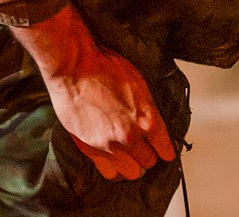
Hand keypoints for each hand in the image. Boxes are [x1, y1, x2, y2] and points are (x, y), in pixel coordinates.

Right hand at [12, 5, 175, 180]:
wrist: (72, 66)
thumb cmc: (101, 66)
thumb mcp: (137, 82)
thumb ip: (147, 109)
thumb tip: (151, 122)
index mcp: (147, 119)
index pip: (166, 150)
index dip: (164, 149)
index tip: (162, 149)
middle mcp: (131, 136)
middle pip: (150, 162)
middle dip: (148, 155)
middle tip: (143, 149)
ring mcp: (110, 144)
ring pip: (132, 172)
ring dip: (133, 165)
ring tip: (128, 157)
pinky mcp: (91, 148)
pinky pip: (109, 172)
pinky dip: (114, 169)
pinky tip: (114, 161)